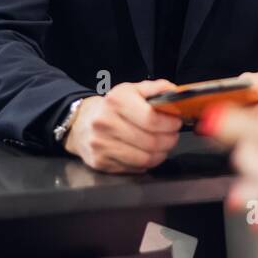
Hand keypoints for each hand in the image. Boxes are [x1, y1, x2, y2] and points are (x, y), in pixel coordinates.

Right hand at [64, 79, 182, 173]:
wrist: (81, 123)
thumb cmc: (112, 107)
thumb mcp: (131, 90)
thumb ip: (156, 88)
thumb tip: (176, 93)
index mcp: (116, 101)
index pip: (151, 119)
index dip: (169, 124)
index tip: (176, 123)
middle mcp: (106, 123)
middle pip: (150, 141)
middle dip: (169, 140)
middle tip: (172, 136)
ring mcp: (101, 144)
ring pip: (144, 158)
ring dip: (160, 154)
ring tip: (162, 146)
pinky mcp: (100, 162)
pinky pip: (134, 168)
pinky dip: (146, 163)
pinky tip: (146, 154)